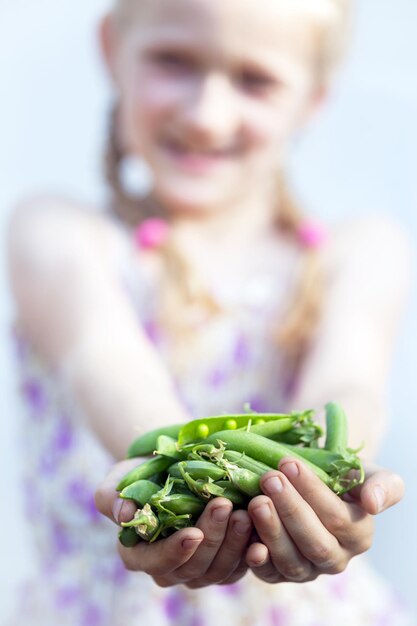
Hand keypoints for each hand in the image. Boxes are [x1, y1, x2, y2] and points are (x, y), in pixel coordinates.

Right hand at [94, 459, 251, 587]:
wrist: (168, 468)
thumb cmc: (138, 475)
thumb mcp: (118, 479)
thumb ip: (112, 497)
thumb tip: (124, 513)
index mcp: (139, 555)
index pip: (156, 563)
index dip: (175, 551)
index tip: (193, 532)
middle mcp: (169, 568)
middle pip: (193, 567)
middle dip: (212, 537)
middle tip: (225, 505)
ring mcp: (199, 568)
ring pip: (219, 569)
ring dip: (234, 543)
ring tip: (245, 512)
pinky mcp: (225, 561)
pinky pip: (241, 566)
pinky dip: (252, 552)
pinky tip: (261, 534)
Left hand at [246, 457, 404, 583]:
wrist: (315, 482)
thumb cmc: (341, 476)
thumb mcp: (367, 472)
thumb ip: (383, 485)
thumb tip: (373, 504)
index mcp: (359, 535)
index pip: (337, 518)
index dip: (312, 491)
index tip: (289, 463)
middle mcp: (335, 559)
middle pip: (314, 542)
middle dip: (290, 509)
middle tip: (269, 479)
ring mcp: (306, 570)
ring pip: (290, 560)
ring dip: (271, 531)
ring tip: (256, 500)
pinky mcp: (278, 573)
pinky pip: (268, 572)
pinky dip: (256, 558)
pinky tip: (245, 534)